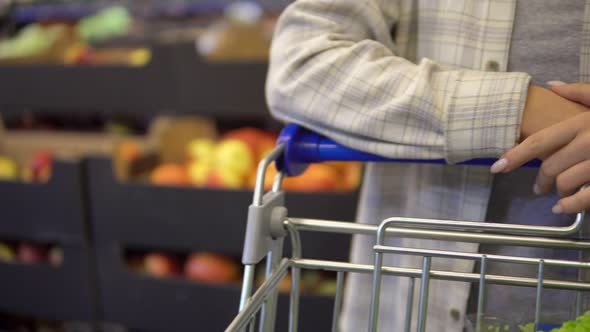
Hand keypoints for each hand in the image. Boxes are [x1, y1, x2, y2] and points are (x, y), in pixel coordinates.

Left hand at [491, 83, 589, 213]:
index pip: (539, 142)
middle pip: (548, 166)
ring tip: (554, 193)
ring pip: (564, 183)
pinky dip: (570, 205)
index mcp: (583, 123)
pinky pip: (585, 198)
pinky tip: (562, 208)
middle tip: (537, 186)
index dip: (514, 156)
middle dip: (539, 179)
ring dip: (555, 191)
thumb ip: (582, 92)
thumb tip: (553, 85)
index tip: (496, 167)